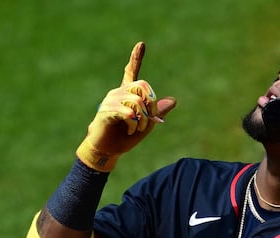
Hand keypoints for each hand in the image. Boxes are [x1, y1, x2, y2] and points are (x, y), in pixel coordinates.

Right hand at [75, 42, 176, 171]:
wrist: (108, 150)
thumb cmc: (125, 136)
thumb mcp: (146, 125)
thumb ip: (157, 112)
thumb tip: (173, 100)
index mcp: (127, 94)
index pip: (131, 72)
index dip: (136, 58)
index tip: (141, 44)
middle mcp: (118, 93)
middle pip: (142, 86)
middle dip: (152, 104)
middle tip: (150, 120)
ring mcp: (111, 100)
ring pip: (137, 100)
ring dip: (144, 118)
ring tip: (139, 128)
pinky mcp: (106, 111)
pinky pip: (127, 112)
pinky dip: (134, 123)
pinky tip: (131, 130)